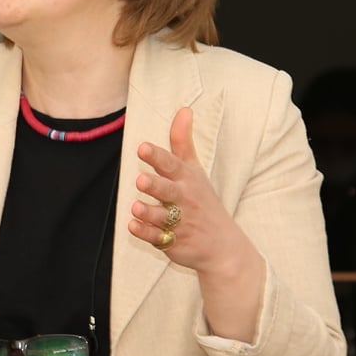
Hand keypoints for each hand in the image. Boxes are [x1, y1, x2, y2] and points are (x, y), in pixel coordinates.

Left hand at [130, 107, 249, 273]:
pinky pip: (157, 238)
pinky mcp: (172, 242)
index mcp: (187, 179)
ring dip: (148, 212)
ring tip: (136, 207)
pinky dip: (145, 233)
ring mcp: (179, 222)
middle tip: (140, 180)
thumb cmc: (203, 201)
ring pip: (160, 216)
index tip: (142, 147)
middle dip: (155, 186)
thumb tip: (184, 109)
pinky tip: (132, 226)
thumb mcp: (195, 170)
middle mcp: (183, 199)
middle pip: (167, 191)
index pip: (171, 164)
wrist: (223, 245)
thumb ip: (183, 142)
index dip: (156, 157)